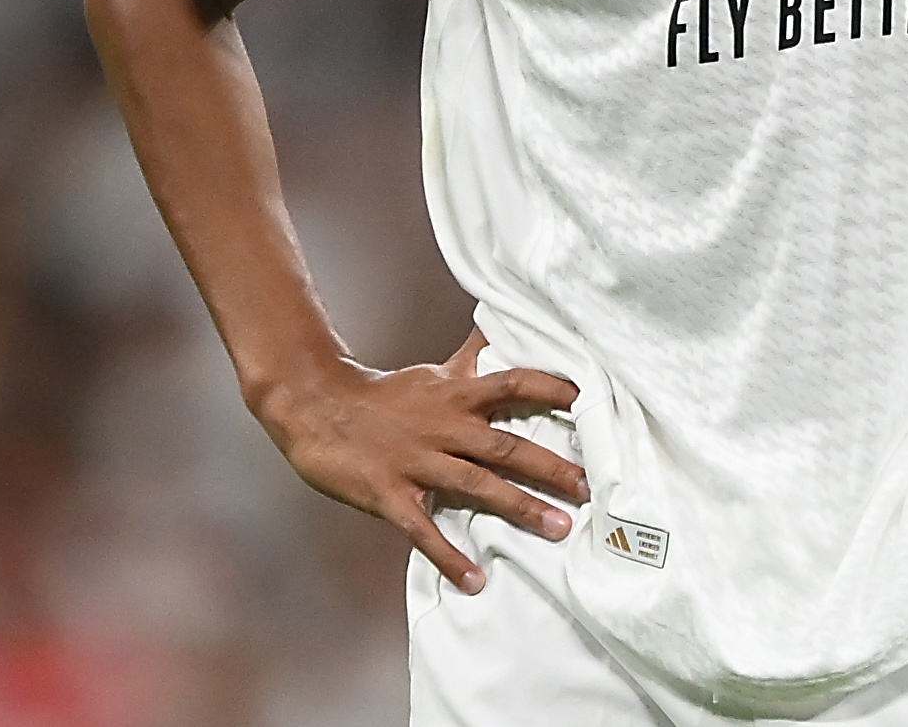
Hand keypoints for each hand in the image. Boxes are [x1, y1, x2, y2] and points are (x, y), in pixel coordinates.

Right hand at [248, 339, 587, 593]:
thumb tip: (504, 326)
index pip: (514, 383)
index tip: (592, 400)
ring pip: (477, 486)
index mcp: (457, 395)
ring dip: (520, 508)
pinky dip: (449, 556)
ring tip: (559, 528)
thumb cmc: (384, 395)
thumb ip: (472, 359)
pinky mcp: (390, 494)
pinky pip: (423, 529)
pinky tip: (473, 580)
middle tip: (590, 487)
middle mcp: (445, 427)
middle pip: (507, 445)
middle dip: (552, 466)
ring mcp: (417, 462)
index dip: (552, 388)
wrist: (316, 408)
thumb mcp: (434, 373)